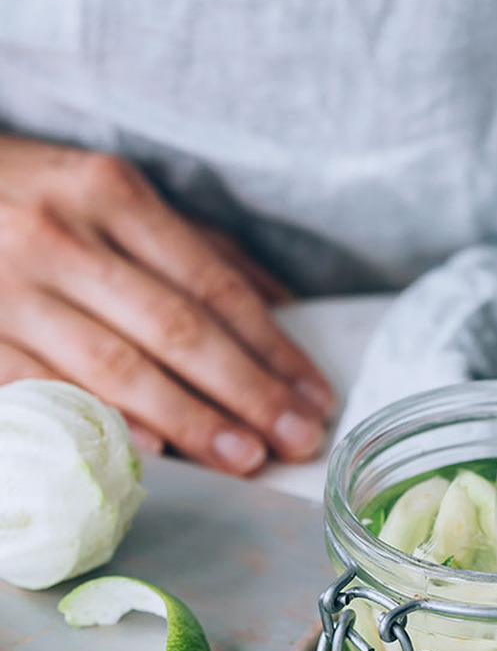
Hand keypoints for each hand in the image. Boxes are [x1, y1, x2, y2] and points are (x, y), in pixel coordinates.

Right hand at [0, 136, 334, 473]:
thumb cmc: (38, 198)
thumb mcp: (114, 193)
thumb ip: (198, 246)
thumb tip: (282, 304)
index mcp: (111, 194)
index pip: (212, 286)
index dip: (271, 347)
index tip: (312, 396)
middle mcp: (63, 238)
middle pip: (177, 329)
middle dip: (246, 391)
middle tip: (295, 438)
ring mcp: (12, 290)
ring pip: (118, 367)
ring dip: (191, 421)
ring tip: (245, 457)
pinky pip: (49, 392)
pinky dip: (104, 424)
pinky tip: (155, 456)